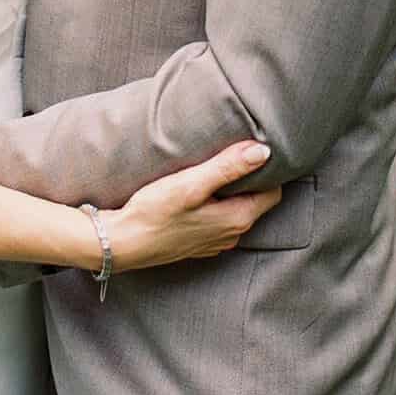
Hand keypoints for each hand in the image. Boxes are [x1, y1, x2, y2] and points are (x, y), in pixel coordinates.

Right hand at [106, 141, 280, 271]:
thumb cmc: (154, 212)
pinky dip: (216, 205)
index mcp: (237, 219)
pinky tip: (198, 193)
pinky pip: (218, 221)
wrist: (122, 243)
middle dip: (250, 179)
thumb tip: (263, 151)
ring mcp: (215, 242)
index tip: (255, 150)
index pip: (273, 193)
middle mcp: (232, 234)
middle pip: (255, 201)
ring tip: (215, 168)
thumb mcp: (191, 183)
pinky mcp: (198, 243)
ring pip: (236, 210)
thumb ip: (228, 167)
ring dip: (231, 192)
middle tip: (235, 152)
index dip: (268, 171)